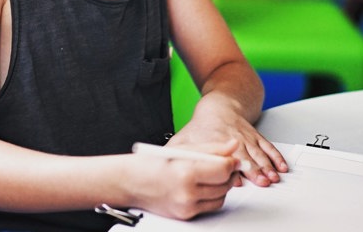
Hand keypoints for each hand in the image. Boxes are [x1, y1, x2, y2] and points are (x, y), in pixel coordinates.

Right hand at [124, 139, 241, 219]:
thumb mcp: (180, 149)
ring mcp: (187, 206)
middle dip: (228, 173)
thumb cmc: (150, 164)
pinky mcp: (187, 215)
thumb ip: (210, 148)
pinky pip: (210, 206)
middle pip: (224, 184)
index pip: (222, 169)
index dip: (231, 162)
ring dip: (222, 186)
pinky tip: (203, 185)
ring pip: (221, 197)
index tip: (232, 158)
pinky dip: (212, 196)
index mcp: (185, 172)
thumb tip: (232, 146)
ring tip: (212, 174)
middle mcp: (187, 193)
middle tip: (226, 164)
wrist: (130, 183)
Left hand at [170, 100, 287, 187]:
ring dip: (267, 166)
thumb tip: (164, 162)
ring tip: (272, 177)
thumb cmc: (203, 125)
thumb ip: (178, 151)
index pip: (224, 156)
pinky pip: (268, 147)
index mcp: (216, 141)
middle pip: (245, 156)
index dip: (231, 168)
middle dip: (254, 170)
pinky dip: (276, 157)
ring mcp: (247, 138)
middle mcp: (234, 140)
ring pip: (259, 153)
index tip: (237, 180)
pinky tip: (281, 166)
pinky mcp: (256, 137)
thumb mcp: (186, 136)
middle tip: (262, 181)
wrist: (220, 105)